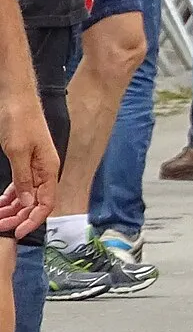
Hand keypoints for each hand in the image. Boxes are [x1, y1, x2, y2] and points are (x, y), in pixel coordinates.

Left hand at [0, 95, 56, 237]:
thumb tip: (28, 202)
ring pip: (27, 195)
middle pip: (37, 202)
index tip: (19, 233)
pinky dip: (10, 197)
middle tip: (2, 227)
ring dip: (14, 209)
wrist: (16, 99)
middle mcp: (45, 170)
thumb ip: (23, 179)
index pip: (46, 202)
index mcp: (49, 168)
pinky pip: (21, 185)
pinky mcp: (27, 162)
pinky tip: (0, 204)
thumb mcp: (18, 152)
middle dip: (20, 217)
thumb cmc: (19, 121)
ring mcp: (36, 166)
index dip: (34, 220)